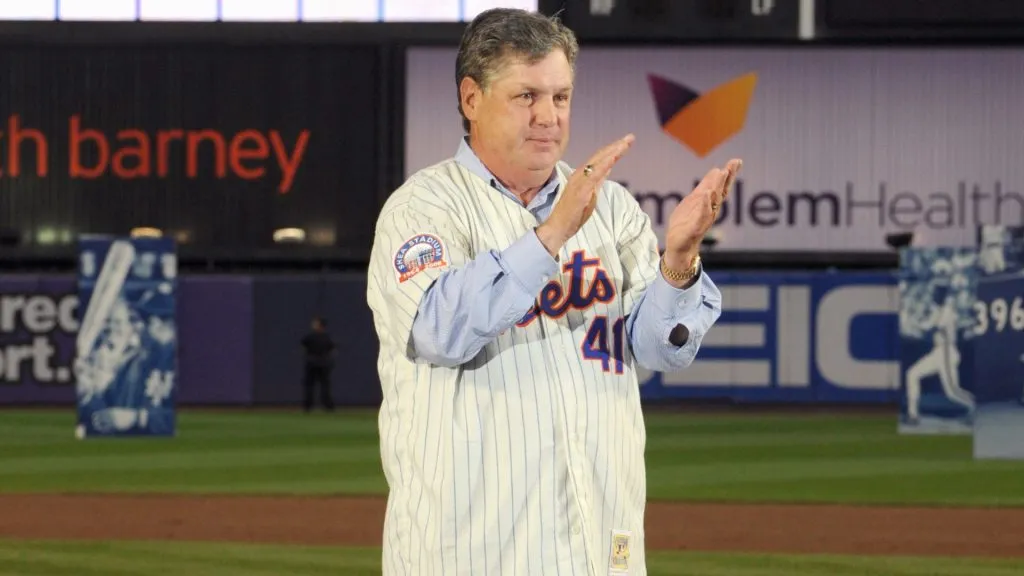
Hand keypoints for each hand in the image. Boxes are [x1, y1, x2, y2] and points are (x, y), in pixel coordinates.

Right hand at [536, 134, 634, 255]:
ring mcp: (579, 182)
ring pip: (598, 162)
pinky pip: (594, 175)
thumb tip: (609, 167)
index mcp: (582, 175)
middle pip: (600, 156)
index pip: (600, 159)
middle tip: (630, 137)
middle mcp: (579, 175)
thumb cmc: (573, 214)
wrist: (558, 227)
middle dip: (616, 146)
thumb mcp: (591, 194)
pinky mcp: (580, 191)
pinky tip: (614, 158)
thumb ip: (598, 180)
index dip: (613, 150)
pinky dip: (604, 165)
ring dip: (612, 152)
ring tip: (625, 143)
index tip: (626, 142)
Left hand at [663, 158, 741, 269]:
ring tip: (721, 172)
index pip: (721, 186)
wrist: (679, 246)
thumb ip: (705, 187)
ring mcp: (704, 218)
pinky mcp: (695, 228)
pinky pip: (701, 215)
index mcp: (709, 203)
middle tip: (734, 163)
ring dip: (717, 186)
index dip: (729, 173)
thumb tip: (717, 170)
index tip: (736, 161)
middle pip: (721, 191)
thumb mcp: (695, 200)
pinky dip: (704, 205)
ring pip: (713, 200)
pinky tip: (706, 195)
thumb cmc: (687, 223)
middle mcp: (710, 210)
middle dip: (727, 177)